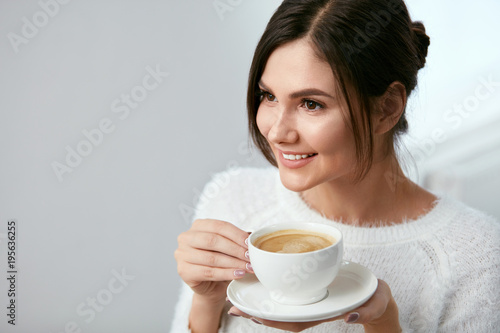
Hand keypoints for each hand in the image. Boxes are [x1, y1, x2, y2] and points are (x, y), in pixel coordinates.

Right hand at [175, 219, 251, 304]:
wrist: (211, 287)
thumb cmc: (220, 263)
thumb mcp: (229, 248)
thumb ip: (238, 240)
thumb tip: (253, 236)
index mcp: (198, 226)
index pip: (219, 226)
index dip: (236, 234)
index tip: (250, 244)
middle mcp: (186, 237)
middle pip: (213, 240)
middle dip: (235, 249)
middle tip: (250, 257)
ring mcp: (182, 254)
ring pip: (211, 257)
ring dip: (233, 263)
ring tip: (248, 267)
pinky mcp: (183, 271)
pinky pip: (208, 272)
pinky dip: (226, 273)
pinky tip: (238, 274)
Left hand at [228, 279, 400, 332]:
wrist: (375, 295)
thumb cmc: (374, 299)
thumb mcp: (375, 304)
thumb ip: (366, 311)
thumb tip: (350, 317)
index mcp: (322, 312)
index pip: (293, 321)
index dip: (272, 320)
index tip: (253, 317)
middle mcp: (311, 308)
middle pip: (280, 314)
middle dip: (257, 313)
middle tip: (234, 308)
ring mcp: (308, 300)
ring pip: (280, 304)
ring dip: (260, 302)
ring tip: (237, 299)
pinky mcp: (309, 290)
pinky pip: (287, 292)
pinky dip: (271, 288)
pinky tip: (258, 280)